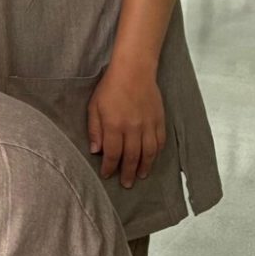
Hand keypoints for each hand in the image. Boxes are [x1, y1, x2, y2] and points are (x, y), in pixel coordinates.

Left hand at [88, 63, 165, 188]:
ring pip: (148, 152)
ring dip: (145, 166)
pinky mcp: (159, 120)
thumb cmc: (109, 88)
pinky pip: (160, 141)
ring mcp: (148, 125)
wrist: (134, 71)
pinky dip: (157, 153)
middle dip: (128, 173)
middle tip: (126, 184)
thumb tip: (95, 151)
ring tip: (140, 176)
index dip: (109, 167)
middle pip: (131, 157)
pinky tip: (152, 159)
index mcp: (114, 126)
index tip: (107, 175)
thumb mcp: (94, 107)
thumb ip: (95, 130)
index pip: (112, 153)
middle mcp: (132, 128)